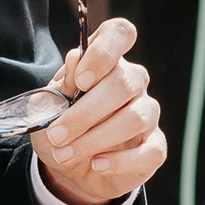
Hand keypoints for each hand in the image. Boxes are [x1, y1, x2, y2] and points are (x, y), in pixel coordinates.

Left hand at [34, 16, 169, 204]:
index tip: (81, 80)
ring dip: (95, 139)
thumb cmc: (61, 127)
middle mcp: (133, 82)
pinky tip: (97, 165)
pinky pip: (148, 151)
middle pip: (123, 83)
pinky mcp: (154, 147)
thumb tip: (76, 58)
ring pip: (134, 118)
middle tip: (56, 135)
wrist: (70, 169)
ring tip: (65, 154)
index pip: (120, 34)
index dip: (104, 52)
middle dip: (85, 112)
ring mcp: (147, 114)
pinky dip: (120, 161)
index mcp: (107, 62)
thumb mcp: (51, 105)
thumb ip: (65, 82)